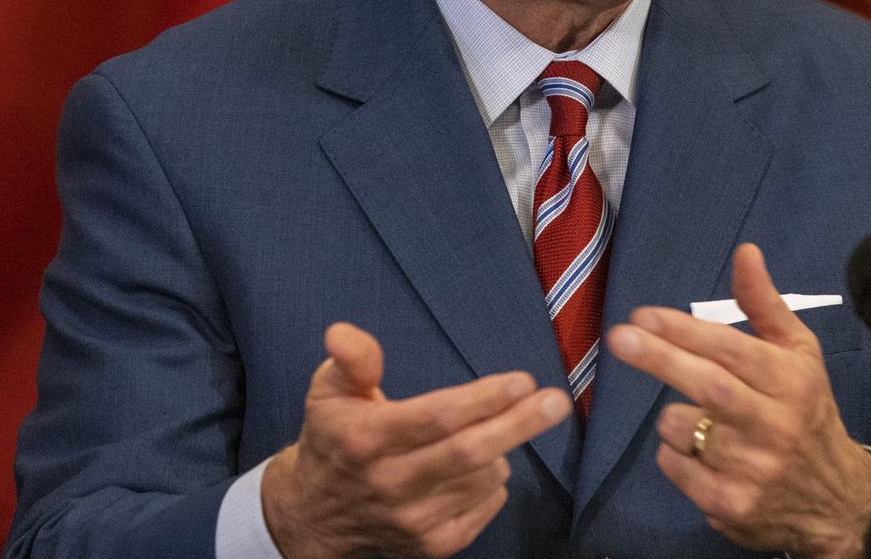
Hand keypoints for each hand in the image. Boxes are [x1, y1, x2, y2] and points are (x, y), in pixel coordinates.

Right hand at [261, 322, 571, 558]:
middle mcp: (389, 483)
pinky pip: (486, 506)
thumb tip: (343, 333)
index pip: (435, 418)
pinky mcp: (431, 545)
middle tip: (556, 402)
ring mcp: (412, 520)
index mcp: (365, 439)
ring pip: (483, 478)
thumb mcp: (328, 391)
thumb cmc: (333, 439)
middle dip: (519, 424)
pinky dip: (494, 482)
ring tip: (489, 432)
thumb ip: (350, 360)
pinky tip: (479, 467)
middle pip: (468, 453)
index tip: (522, 381)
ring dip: (500, 449)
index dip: (483, 399)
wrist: (314, 516)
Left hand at [607, 244, 870, 558]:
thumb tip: (744, 251)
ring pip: (682, 429)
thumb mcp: (799, 354)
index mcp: (792, 381)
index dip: (684, 330)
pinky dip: (674, 454)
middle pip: (707, 386)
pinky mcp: (731, 505)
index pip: (731, 350)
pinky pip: (676, 468)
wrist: (835, 499)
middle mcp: (775, 424)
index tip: (643, 314)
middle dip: (659, 358)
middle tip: (620, 337)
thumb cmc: (807, 411)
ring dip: (671, 415)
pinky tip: (699, 452)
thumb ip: (764, 305)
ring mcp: (753, 469)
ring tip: (693, 415)